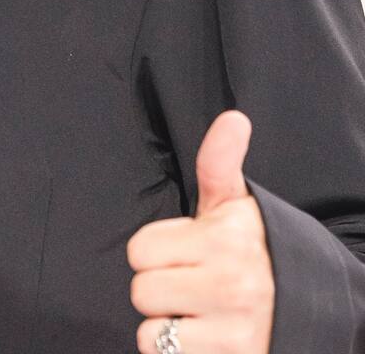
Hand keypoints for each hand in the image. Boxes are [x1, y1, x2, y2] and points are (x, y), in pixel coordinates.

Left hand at [127, 109, 274, 352]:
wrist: (308, 311)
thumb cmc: (257, 251)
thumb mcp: (235, 206)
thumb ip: (220, 161)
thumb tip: (234, 118)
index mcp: (222, 240)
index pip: (139, 250)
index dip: (156, 252)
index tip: (186, 253)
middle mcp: (230, 285)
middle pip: (141, 291)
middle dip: (160, 289)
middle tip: (192, 285)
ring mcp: (233, 330)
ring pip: (151, 331)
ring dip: (168, 325)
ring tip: (200, 313)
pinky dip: (179, 353)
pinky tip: (205, 339)